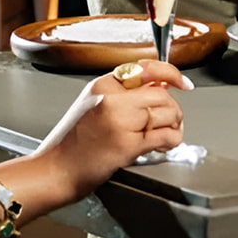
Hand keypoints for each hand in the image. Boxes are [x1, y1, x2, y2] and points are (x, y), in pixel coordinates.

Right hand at [31, 61, 191, 201]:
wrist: (55, 169)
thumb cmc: (72, 143)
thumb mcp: (92, 105)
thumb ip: (123, 94)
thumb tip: (160, 86)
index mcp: (103, 85)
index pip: (147, 69)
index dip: (171, 73)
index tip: (183, 82)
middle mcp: (112, 99)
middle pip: (162, 94)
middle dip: (173, 109)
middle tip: (172, 120)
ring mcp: (120, 121)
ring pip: (167, 113)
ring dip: (175, 125)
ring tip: (166, 134)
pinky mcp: (127, 144)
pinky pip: (165, 136)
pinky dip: (172, 141)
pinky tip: (164, 145)